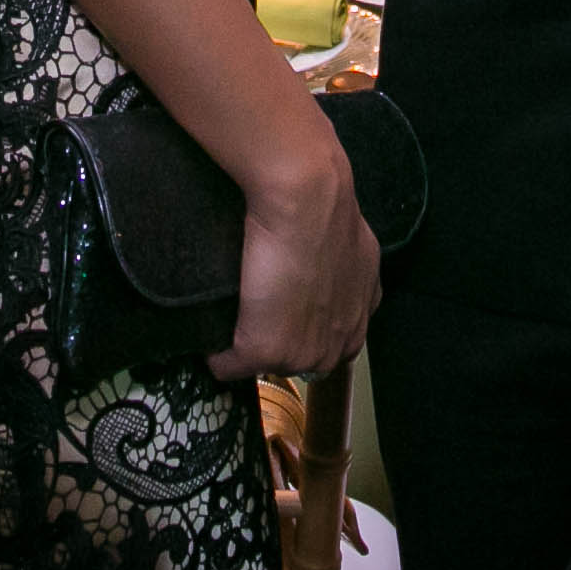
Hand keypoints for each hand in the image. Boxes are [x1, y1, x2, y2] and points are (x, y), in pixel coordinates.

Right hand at [212, 136, 380, 380]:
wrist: (306, 202)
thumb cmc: (328, 210)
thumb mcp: (356, 246)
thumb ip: (350, 273)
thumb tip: (332, 271)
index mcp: (361, 314)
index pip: (337, 345)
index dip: (309, 332)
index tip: (288, 318)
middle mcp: (339, 341)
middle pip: (305, 361)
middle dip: (282, 346)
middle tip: (257, 317)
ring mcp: (303, 352)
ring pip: (270, 365)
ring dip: (249, 350)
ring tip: (233, 324)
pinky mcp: (265, 351)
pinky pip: (229, 367)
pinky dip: (217, 357)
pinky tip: (209, 341)